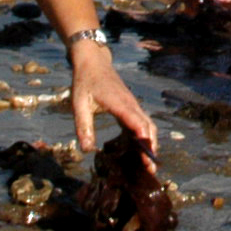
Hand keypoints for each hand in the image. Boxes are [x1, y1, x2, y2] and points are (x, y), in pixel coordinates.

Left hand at [69, 36, 156, 154]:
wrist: (93, 62)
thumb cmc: (85, 82)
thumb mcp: (78, 104)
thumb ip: (83, 126)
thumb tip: (87, 150)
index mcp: (120, 103)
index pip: (137, 123)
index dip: (144, 140)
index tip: (147, 156)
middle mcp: (131, 105)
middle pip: (148, 127)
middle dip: (151, 147)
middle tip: (150, 169)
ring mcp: (133, 105)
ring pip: (149, 125)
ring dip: (151, 143)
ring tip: (148, 163)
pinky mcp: (131, 106)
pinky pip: (142, 123)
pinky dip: (145, 137)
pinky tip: (139, 150)